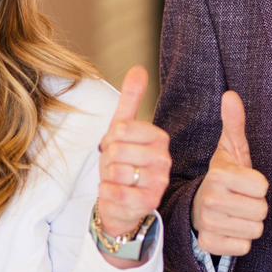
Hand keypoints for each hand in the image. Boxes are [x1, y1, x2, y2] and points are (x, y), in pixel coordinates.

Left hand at [96, 66, 169, 238]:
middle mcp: (164, 159)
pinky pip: (117, 192)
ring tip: (117, 181)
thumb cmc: (122, 163)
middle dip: (108, 161)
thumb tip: (139, 68)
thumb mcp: (122, 129)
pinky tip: (115, 193)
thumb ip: (132, 99)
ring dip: (108, 178)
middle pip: (117, 150)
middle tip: (116, 167)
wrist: (121, 202)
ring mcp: (159, 181)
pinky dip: (107, 193)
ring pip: (116, 171)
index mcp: (159, 138)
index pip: (121, 129)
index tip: (118, 148)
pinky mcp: (150, 202)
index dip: (111, 140)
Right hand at [191, 90, 268, 256]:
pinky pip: (244, 247)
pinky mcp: (209, 245)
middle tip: (240, 200)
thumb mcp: (230, 150)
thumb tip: (231, 95)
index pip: (263, 187)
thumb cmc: (223, 178)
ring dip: (249, 223)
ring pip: (255, 229)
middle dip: (256, 206)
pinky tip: (229, 229)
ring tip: (235, 213)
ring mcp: (208, 224)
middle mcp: (210, 200)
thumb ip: (234, 123)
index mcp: (219, 176)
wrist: (199, 206)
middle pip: (262, 210)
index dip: (258, 185)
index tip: (244, 182)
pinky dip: (240, 241)